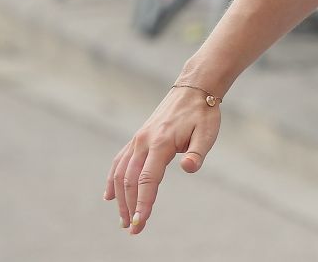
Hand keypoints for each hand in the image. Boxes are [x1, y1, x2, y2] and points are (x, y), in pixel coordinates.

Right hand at [104, 85, 220, 233]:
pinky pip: (119, 162)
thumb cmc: (204, 113)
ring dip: (120, 198)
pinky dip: (112, 180)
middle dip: (130, 207)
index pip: (147, 179)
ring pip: (121, 173)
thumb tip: (188, 168)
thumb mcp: (208, 132)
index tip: (140, 222)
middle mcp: (144, 141)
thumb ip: (197, 152)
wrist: (194, 89)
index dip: (143, 202)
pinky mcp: (137, 138)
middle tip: (133, 229)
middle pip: (130, 180)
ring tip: (123, 219)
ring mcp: (138, 139)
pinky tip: (109, 196)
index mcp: (161, 142)